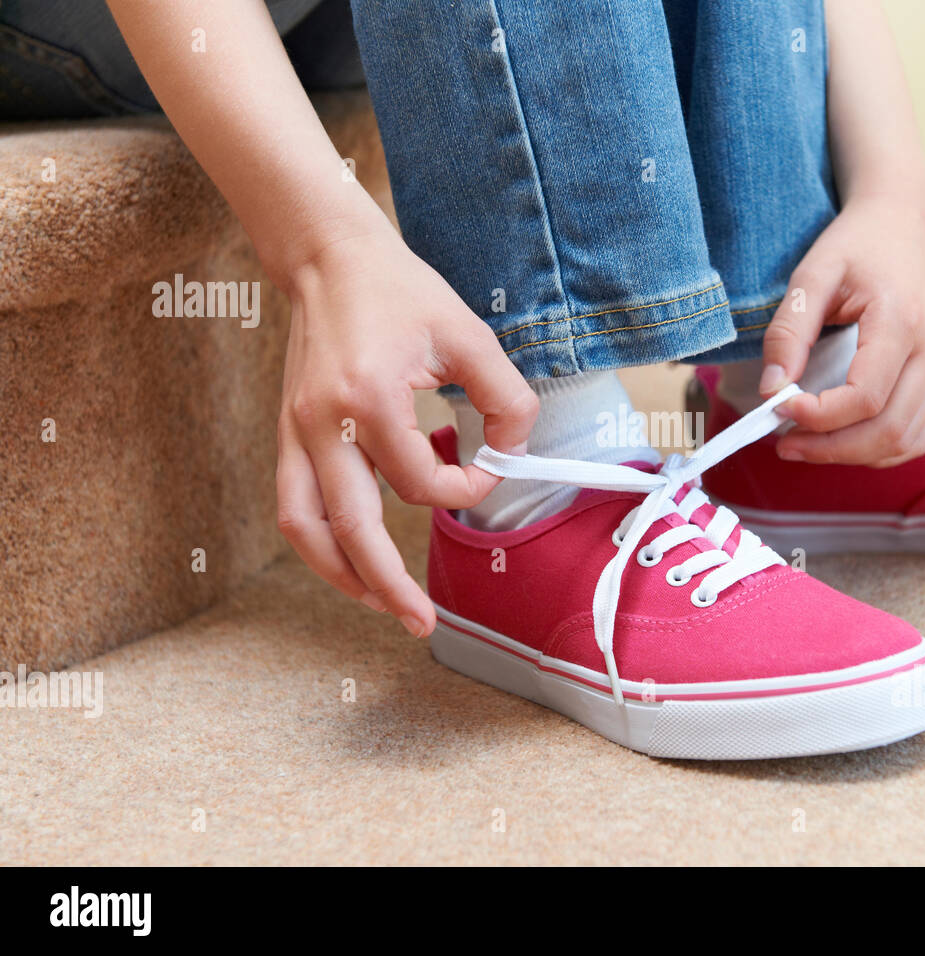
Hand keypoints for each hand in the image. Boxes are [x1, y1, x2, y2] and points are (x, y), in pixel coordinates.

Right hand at [275, 228, 537, 636]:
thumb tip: (514, 450)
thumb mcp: (469, 334)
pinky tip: (350, 559)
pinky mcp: (287, 433)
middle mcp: (322, 424)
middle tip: (422, 622)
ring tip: (381, 604)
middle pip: (349, 530)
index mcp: (368, 400)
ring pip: (306, 529)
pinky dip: (320, 543)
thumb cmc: (399, 291)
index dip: (464, 490)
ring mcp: (295, 431)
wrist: (328, 258)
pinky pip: (294, 506)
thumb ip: (506, 396)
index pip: (421, 482)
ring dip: (342, 575)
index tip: (489, 471)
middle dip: (386, 585)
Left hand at [759, 195, 924, 466]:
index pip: (865, 396)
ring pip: (905, 441)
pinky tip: (840, 438)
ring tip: (807, 444)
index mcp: (902, 320)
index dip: (819, 416)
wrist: (902, 222)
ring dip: (853, 455)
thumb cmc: (855, 244)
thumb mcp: (812, 274)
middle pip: (888, 429)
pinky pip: (915, 435)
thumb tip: (772, 389)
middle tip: (784, 443)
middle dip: (831, 448)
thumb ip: (789, 332)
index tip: (777, 407)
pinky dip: (877, 449)